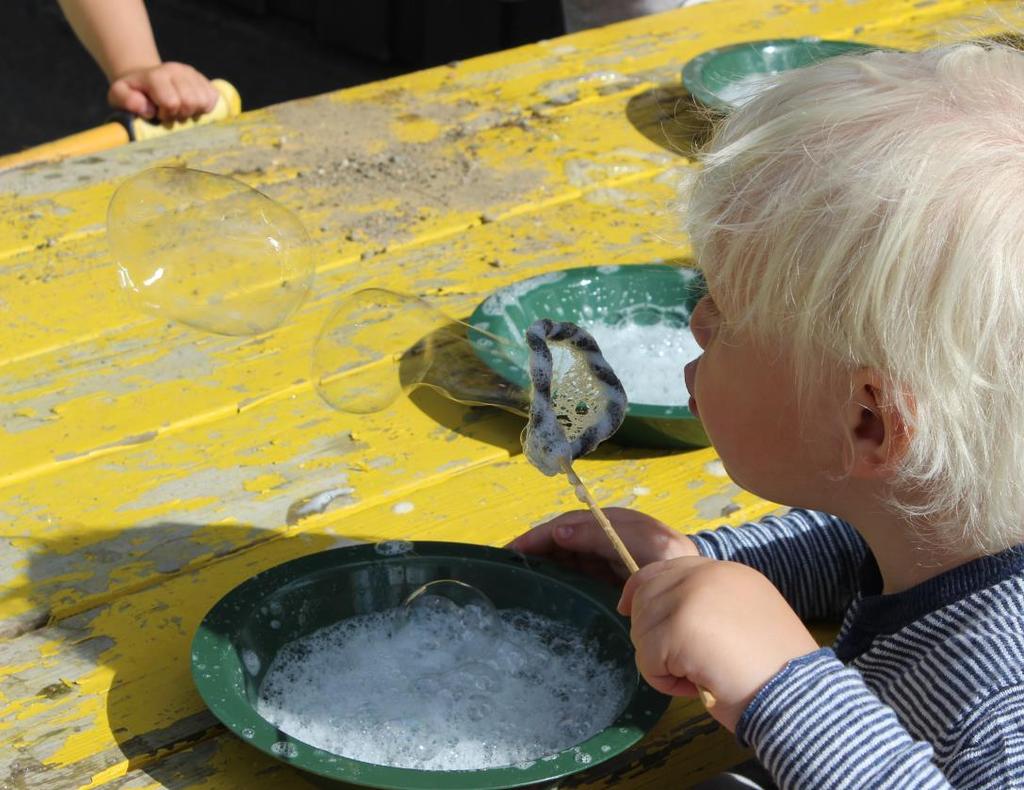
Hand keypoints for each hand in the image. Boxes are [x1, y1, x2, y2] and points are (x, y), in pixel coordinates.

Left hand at [108, 62, 218, 122]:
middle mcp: (176, 70)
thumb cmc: (133, 93)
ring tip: (181, 110)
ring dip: (193, 112)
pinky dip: (205, 107)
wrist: (145, 80)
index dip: (167, 114)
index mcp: (156, 75)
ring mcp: (192, 73)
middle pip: (191, 102)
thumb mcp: (119, 95)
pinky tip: (193, 107)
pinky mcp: (203, 79)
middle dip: (181, 114)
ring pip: (204, 101)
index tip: (159, 113)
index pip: (172, 101)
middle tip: (172, 113)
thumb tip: (146, 108)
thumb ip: (126, 100)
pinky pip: (214, 97)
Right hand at [508, 508, 697, 583]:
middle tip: (507, 562)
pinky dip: (560, 571)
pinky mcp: (615, 574)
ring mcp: (615, 556)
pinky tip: (542, 582)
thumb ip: (607, 539)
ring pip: (570, 551)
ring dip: (545, 558)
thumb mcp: (649, 555)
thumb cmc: (679, 576)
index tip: (516, 549)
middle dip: (537, 544)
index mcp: (624, 527)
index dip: (543, 534)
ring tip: (516, 572)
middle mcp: (616, 536)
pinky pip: (581, 567)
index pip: (574, 523)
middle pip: (568, 534)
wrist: (708, 602)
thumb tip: (559, 530)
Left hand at [619, 557, 819, 730]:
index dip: (639, 591)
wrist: (799, 697)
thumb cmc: (773, 671)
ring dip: (660, 662)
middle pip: (645, 596)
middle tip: (684, 664)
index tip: (626, 610)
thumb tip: (659, 611)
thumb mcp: (740, 619)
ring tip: (698, 675)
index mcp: (724, 571)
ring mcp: (692, 596)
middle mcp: (707, 574)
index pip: (662, 568)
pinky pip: (646, 657)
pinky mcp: (680, 626)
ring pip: (642, 628)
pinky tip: (696, 685)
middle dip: (651, 635)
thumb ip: (706, 605)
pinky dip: (663, 681)